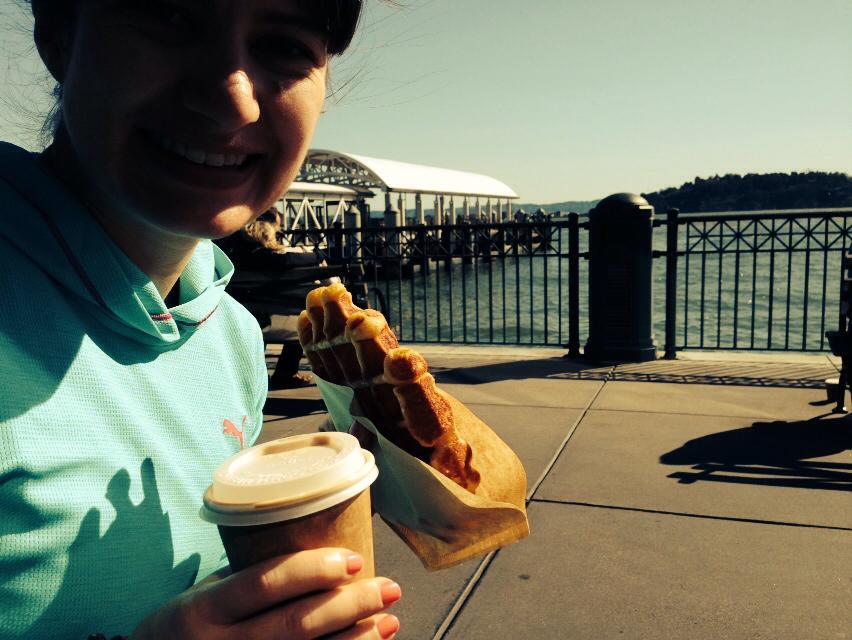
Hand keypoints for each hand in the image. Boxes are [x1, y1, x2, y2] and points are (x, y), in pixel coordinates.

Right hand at [130, 548, 400, 639]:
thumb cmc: (190, 624)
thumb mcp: (207, 594)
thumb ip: (255, 579)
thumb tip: (327, 551)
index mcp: (205, 608)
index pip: (264, 584)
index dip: (312, 570)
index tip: (354, 559)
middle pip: (295, 626)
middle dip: (350, 606)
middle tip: (389, 587)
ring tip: (390, 621)